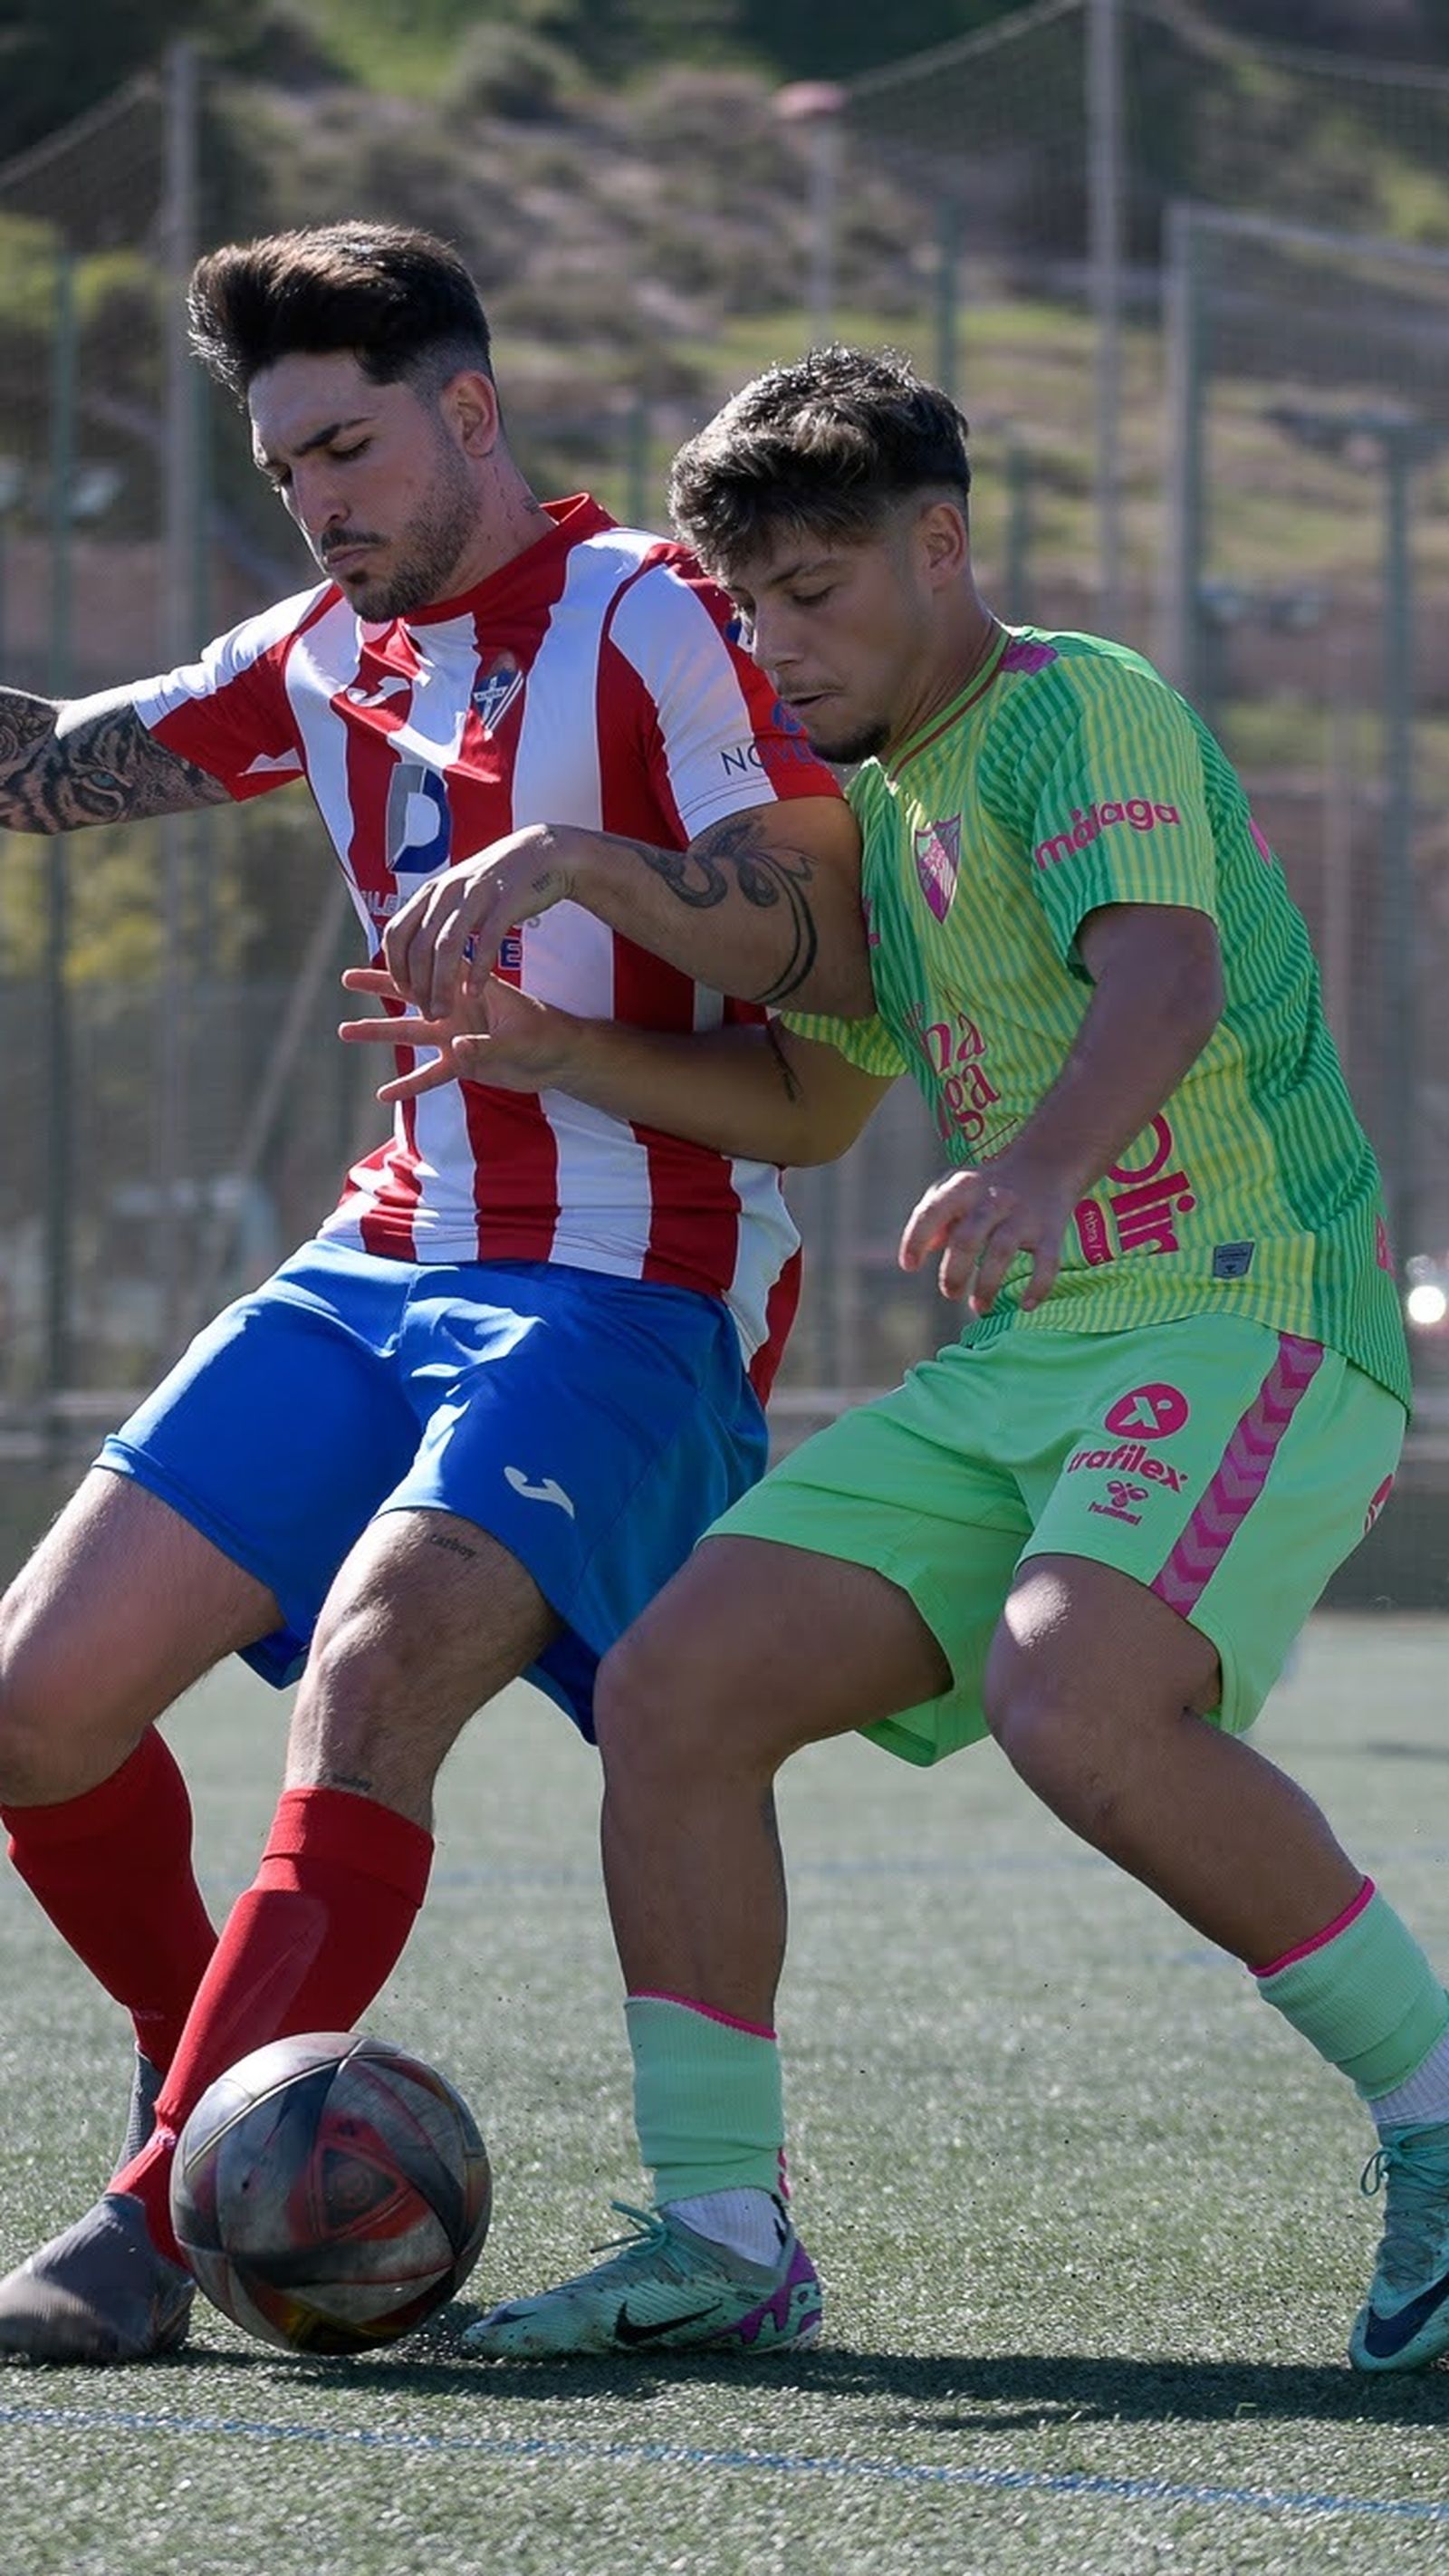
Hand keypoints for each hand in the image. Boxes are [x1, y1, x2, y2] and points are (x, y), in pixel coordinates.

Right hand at [339, 965, 580, 1103]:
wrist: (562, 1058)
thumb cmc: (546, 1035)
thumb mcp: (517, 1040)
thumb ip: (485, 1046)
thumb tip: (455, 1048)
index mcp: (471, 989)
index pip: (433, 968)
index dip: (405, 960)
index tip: (376, 952)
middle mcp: (458, 1009)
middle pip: (411, 994)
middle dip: (379, 986)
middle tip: (346, 978)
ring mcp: (457, 1036)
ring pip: (411, 1032)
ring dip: (379, 1032)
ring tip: (344, 1030)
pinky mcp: (462, 1064)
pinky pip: (428, 1074)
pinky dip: (408, 1083)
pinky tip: (382, 1092)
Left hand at [382, 825, 573, 1018]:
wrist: (541, 852)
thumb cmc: (497, 880)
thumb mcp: (456, 892)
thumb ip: (434, 916)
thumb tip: (412, 949)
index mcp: (430, 892)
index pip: (396, 933)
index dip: (395, 967)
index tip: (406, 993)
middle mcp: (446, 892)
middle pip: (418, 946)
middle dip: (419, 986)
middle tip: (429, 1013)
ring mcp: (474, 896)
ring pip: (445, 947)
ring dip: (441, 985)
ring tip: (445, 1011)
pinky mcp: (503, 902)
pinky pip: (484, 941)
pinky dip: (476, 970)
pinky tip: (473, 992)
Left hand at [898, 1150, 1079, 1311]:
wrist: (1048, 1164)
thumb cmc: (990, 1185)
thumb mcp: (958, 1189)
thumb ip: (935, 1214)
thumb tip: (926, 1249)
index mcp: (964, 1188)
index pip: (932, 1212)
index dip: (915, 1239)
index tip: (909, 1266)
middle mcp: (993, 1200)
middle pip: (966, 1239)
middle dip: (953, 1273)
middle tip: (950, 1293)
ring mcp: (1024, 1216)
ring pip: (1001, 1252)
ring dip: (987, 1286)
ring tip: (978, 1307)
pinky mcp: (1051, 1231)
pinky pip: (1047, 1263)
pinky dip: (1038, 1287)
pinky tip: (1025, 1306)